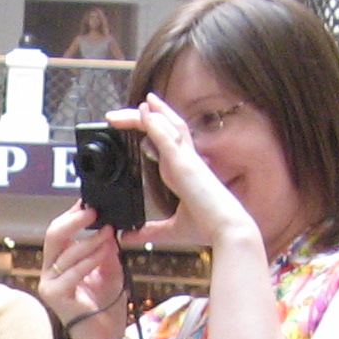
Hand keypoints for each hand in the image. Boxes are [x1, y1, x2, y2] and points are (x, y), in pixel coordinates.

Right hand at [40, 205, 128, 337]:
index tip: (91, 202)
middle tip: (94, 211)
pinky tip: (105, 252)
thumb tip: (108, 228)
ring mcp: (49, 284)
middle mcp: (50, 271)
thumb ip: (106, 250)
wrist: (105, 336)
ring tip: (109, 234)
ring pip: (66, 251)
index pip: (59, 232)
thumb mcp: (110, 270)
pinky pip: (72, 271)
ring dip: (91, 240)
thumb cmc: (105, 306)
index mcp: (59, 263)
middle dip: (74, 220)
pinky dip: (91, 260)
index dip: (73, 215)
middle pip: (53, 235)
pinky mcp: (55, 295)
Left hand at [112, 95, 259, 256]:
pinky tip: (146, 113)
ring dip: (151, 113)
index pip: (163, 141)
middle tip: (114, 116)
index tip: (131, 122)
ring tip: (136, 101)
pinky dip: (157, 124)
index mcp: (181, 170)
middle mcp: (184, 160)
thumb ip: (148, 232)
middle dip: (141, 117)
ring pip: (169, 126)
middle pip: (164, 128)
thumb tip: (128, 237)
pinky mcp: (187, 164)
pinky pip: (170, 138)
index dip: (149, 128)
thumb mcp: (169, 230)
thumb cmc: (206, 227)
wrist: (225, 231)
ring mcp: (187, 160)